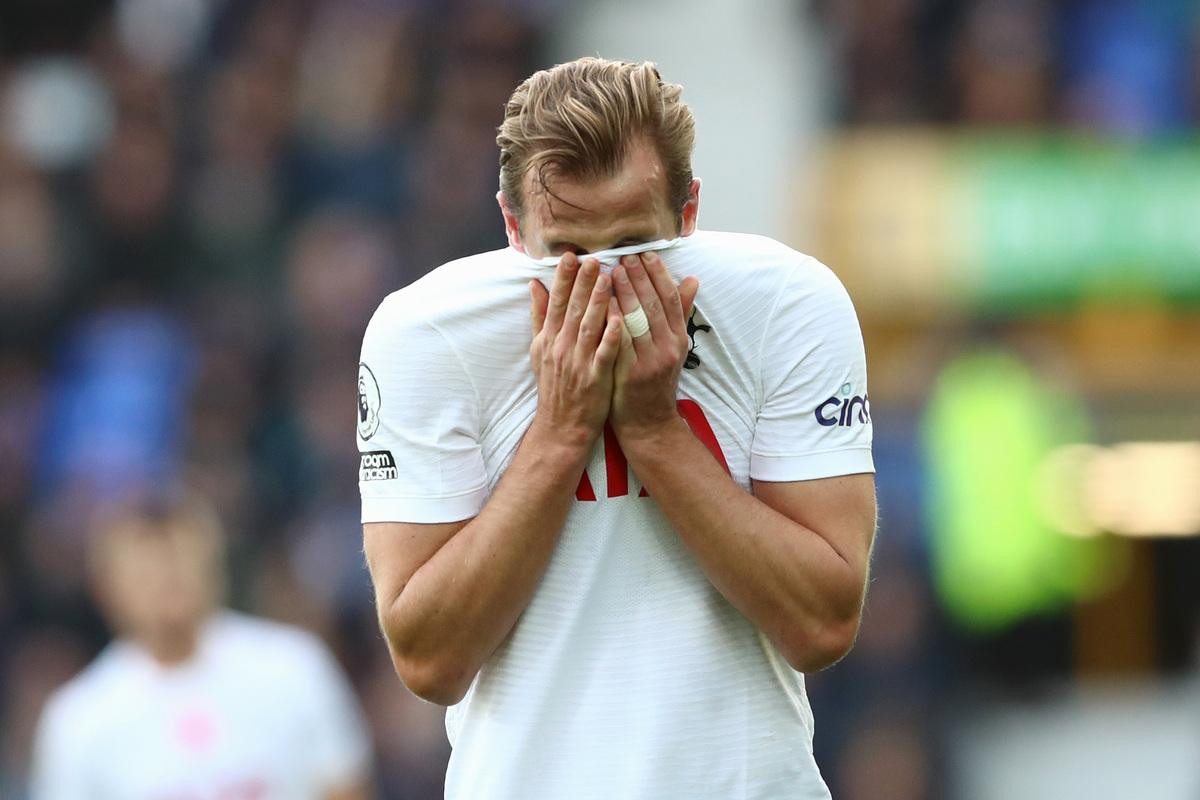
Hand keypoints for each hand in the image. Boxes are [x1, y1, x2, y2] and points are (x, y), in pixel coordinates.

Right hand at [528, 253, 622, 447]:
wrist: (561, 426)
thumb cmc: (554, 386)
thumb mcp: (539, 350)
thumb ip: (540, 316)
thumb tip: (534, 285)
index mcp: (548, 338)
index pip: (555, 302)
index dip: (563, 278)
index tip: (570, 255)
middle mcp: (560, 347)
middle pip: (572, 308)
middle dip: (582, 282)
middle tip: (593, 257)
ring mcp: (577, 362)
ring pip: (588, 326)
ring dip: (598, 301)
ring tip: (608, 277)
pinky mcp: (594, 378)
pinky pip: (604, 353)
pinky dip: (611, 335)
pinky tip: (620, 317)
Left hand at [610, 250, 698, 437]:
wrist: (647, 422)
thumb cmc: (656, 380)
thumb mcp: (674, 347)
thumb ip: (680, 313)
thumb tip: (692, 280)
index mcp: (678, 339)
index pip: (670, 299)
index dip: (659, 275)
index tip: (645, 255)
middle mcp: (668, 348)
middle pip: (653, 306)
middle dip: (639, 279)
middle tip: (625, 257)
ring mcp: (650, 362)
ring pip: (637, 321)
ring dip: (624, 294)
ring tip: (611, 272)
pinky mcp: (630, 374)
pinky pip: (620, 342)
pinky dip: (611, 321)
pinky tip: (601, 304)